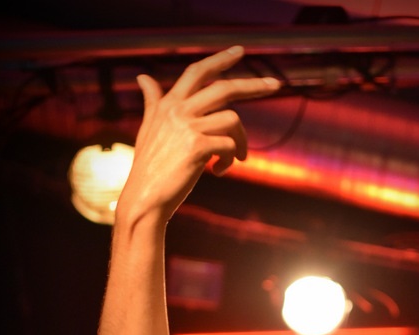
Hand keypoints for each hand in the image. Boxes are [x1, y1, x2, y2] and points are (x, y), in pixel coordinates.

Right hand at [118, 46, 280, 221]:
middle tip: (275, 84)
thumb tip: (143, 77)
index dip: (219, 60)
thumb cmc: (149, 167)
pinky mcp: (197, 147)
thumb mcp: (149, 128)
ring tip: (236, 158)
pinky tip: (219, 172)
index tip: (239, 51)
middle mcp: (177, 110)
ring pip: (232, 120)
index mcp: (168, 104)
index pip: (196, 72)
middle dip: (253, 85)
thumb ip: (152, 102)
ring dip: (240, 141)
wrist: (144, 198)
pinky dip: (229, 160)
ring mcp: (187, 127)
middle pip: (224, 88)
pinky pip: (228, 146)